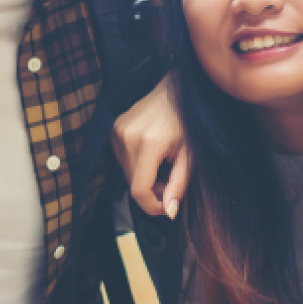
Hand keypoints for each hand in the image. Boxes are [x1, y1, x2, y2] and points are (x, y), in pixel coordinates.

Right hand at [111, 78, 190, 218]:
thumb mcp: (190, 156)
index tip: (165, 207)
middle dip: (151, 191)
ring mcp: (117, 131)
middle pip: (132, 183)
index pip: (139, 189)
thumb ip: (179, 185)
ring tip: (162, 165)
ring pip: (126, 173)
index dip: (151, 206)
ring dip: (143, 177)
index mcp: (149, 143)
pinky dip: (136, 165)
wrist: (175, 91)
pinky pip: (122, 159)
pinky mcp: (113, 129)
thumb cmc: (188, 123)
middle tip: (169, 180)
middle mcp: (127, 136)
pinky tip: (150, 154)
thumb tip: (169, 212)